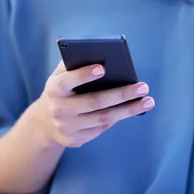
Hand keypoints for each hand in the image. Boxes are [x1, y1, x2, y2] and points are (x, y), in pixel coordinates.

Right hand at [31, 61, 153, 147]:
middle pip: (94, 102)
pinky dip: (119, 117)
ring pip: (103, 118)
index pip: (67, 81)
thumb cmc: (62, 90)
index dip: (83, 75)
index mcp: (54, 89)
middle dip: (121, 94)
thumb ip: (75, 63)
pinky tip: (134, 109)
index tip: (103, 68)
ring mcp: (67, 127)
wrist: (44, 123)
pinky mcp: (75, 140)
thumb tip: (101, 54)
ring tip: (148, 101)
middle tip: (143, 87)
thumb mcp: (60, 76)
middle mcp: (59, 110)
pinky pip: (102, 128)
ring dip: (128, 110)